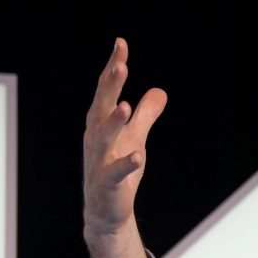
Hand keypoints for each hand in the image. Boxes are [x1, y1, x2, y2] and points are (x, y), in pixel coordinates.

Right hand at [82, 38, 166, 238]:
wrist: (106, 212)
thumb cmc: (118, 172)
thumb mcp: (136, 139)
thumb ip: (146, 115)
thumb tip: (160, 91)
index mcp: (101, 124)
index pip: (107, 91)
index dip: (113, 68)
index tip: (121, 44)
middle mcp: (96, 139)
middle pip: (101, 107)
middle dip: (110, 87)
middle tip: (121, 66)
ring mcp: (100, 162)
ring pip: (104, 138)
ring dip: (113, 122)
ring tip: (125, 105)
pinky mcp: (108, 185)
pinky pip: (117, 173)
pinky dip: (127, 164)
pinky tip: (139, 156)